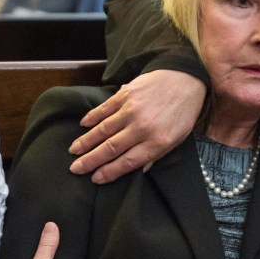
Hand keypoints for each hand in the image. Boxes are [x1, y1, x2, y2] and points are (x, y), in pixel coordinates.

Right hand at [68, 70, 205, 183]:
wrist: (185, 79)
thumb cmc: (182, 113)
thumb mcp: (176, 139)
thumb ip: (155, 155)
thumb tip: (137, 171)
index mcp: (156, 141)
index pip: (128, 162)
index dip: (109, 172)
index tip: (95, 178)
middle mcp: (142, 127)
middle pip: (111, 148)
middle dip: (91, 160)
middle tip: (75, 169)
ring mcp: (132, 109)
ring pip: (104, 129)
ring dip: (86, 141)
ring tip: (73, 151)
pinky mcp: (126, 94)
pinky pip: (105, 108)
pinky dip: (92, 117)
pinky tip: (83, 125)